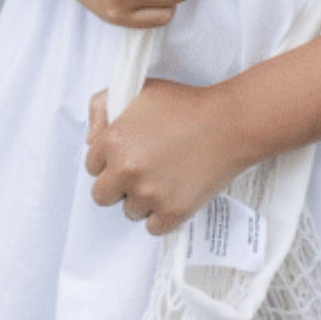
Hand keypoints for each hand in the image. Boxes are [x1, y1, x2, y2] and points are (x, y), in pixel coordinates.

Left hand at [84, 78, 243, 234]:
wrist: (229, 123)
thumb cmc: (186, 105)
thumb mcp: (139, 91)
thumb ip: (103, 108)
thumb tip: (91, 140)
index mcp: (113, 141)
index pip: (92, 166)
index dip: (110, 161)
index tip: (128, 156)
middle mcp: (125, 170)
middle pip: (102, 196)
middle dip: (118, 186)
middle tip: (142, 173)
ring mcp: (149, 194)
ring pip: (130, 212)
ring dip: (143, 200)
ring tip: (166, 178)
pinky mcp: (172, 212)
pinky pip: (153, 228)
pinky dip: (162, 216)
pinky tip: (174, 194)